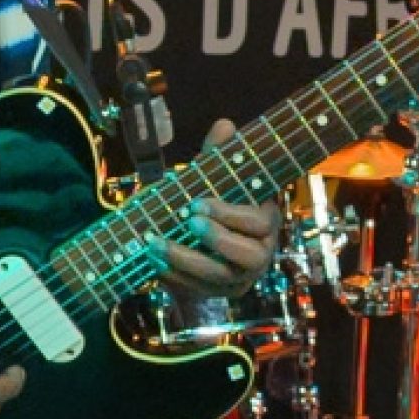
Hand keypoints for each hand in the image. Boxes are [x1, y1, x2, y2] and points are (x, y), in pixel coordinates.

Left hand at [151, 119, 281, 297]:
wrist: (207, 239)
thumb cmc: (218, 203)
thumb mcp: (220, 178)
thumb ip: (223, 156)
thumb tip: (225, 125)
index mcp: (266, 224)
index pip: (260, 224)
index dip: (230, 215)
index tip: (197, 203)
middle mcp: (259, 256)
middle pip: (249, 257)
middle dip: (216, 240)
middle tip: (187, 221)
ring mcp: (238, 279)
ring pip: (219, 277)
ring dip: (185, 260)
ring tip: (155, 243)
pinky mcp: (216, 293)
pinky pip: (197, 290)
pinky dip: (173, 276)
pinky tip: (152, 260)